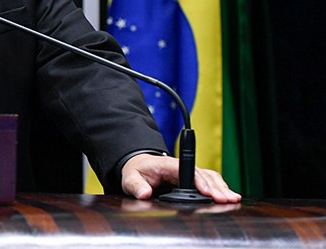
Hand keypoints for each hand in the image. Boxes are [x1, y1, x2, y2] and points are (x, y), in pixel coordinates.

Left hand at [120, 153, 241, 202]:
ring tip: (232, 199)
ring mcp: (189, 172)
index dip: (198, 181)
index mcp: (168, 164)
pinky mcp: (194, 178)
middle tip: (226, 199)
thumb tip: (144, 193)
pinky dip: (221, 188)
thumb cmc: (138, 171)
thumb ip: (136, 186)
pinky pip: (210, 181)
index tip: (207, 193)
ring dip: (221, 187)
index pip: (186, 171)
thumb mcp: (130, 178)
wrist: (140, 166)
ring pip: (210, 177)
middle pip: (203, 175)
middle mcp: (181, 167)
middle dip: (215, 187)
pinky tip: (230, 197)